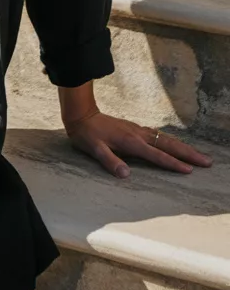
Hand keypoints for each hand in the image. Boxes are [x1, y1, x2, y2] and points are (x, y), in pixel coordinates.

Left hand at [63, 107, 213, 177]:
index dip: (172, 163)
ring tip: (198, 156)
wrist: (82, 114)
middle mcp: (138, 134)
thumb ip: (110, 161)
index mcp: (131, 142)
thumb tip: (126, 174)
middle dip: (188, 154)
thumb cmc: (87, 135)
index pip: (156, 155)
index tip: (189, 170)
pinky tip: (176, 145)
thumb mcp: (94, 149)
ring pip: (166, 139)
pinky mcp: (135, 129)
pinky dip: (172, 141)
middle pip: (168, 145)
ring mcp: (138, 130)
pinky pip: (159, 136)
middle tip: (206, 162)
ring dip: (183, 147)